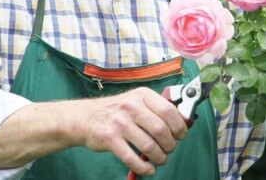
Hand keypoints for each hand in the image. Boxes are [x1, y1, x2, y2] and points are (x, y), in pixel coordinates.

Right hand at [74, 87, 188, 175]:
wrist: (84, 117)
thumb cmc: (115, 111)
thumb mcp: (135, 100)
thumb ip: (155, 109)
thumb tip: (180, 123)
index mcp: (141, 95)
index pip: (168, 110)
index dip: (179, 125)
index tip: (181, 134)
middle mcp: (131, 106)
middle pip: (161, 130)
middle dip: (170, 144)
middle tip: (169, 149)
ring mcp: (119, 123)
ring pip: (149, 146)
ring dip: (159, 157)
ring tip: (160, 159)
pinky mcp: (110, 139)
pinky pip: (132, 158)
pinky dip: (144, 168)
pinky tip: (148, 169)